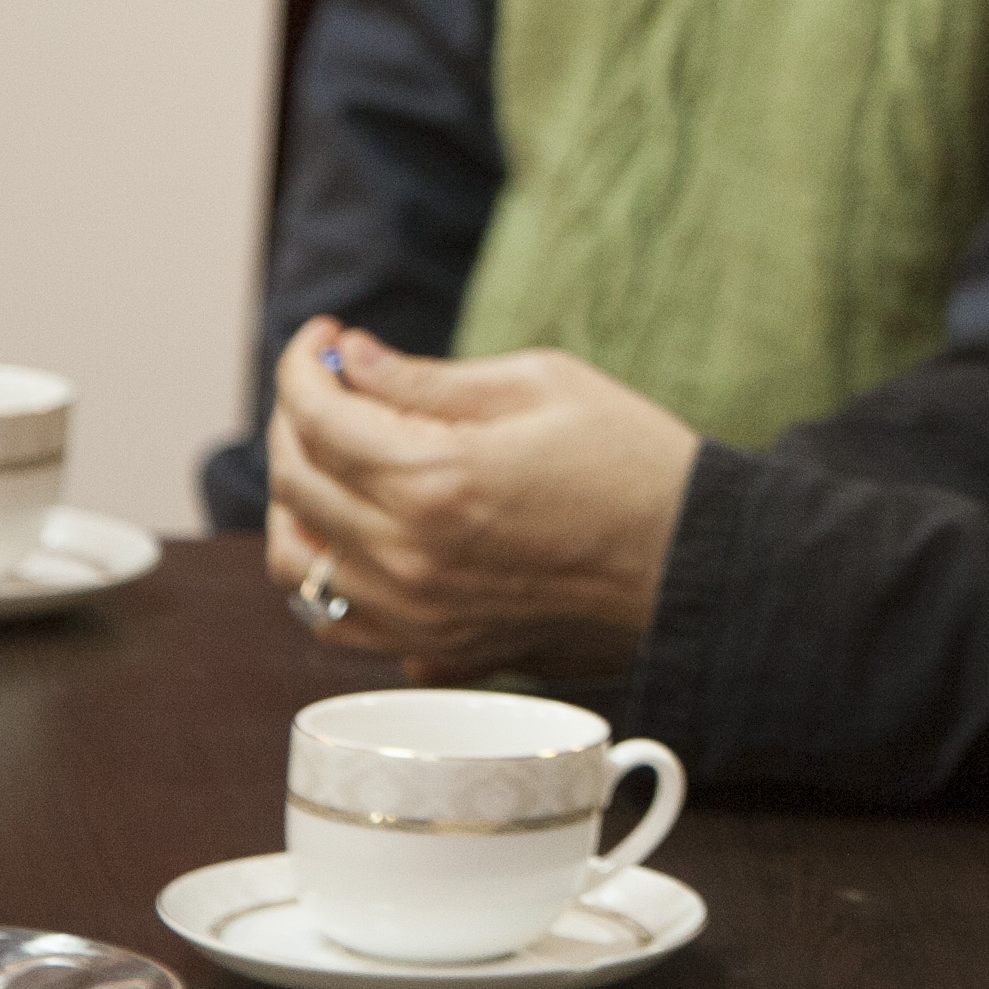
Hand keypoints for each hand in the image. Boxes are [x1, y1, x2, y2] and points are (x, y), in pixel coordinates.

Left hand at [260, 319, 698, 681]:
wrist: (694, 563)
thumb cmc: (633, 460)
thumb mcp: (544, 385)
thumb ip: (431, 379)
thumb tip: (350, 360)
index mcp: (436, 479)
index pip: (318, 417)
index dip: (304, 365)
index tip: (324, 338)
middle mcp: (408, 556)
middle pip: (294, 484)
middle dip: (294, 417)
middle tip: (327, 384)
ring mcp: (416, 615)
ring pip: (296, 564)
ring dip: (296, 500)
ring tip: (329, 459)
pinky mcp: (436, 651)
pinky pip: (337, 622)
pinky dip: (323, 575)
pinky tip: (353, 536)